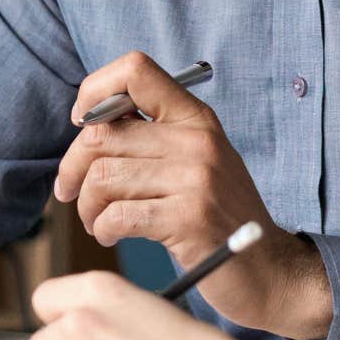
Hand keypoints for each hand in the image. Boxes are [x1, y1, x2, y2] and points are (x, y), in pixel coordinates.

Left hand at [55, 51, 332, 339]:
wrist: (269, 269)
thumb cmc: (220, 218)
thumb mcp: (198, 162)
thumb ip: (153, 138)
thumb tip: (87, 124)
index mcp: (196, 118)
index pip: (135, 70)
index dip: (94, 91)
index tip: (82, 124)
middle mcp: (197, 140)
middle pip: (101, 134)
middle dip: (72, 168)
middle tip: (70, 193)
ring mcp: (196, 178)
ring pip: (102, 177)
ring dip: (87, 206)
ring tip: (98, 221)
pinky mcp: (189, 218)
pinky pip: (117, 215)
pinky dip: (102, 229)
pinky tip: (111, 236)